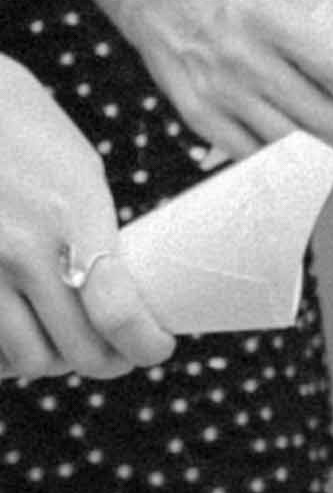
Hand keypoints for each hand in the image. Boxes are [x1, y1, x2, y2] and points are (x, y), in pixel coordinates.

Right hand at [0, 59, 170, 384]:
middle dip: (107, 361)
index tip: (157, 347)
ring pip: (27, 360)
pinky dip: (7, 353)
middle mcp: (24, 248)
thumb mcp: (78, 173)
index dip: (145, 345)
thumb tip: (119, 297)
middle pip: (77, 351)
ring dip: (54, 361)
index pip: (117, 312)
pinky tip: (19, 331)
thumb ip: (95, 235)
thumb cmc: (26, 130)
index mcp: (73, 214)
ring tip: (65, 342)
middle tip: (116, 352)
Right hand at [100, 0, 332, 161]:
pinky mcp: (198, 115)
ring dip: (316, 134)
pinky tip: (281, 125)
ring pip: (292, 142)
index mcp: (271, 18)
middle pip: (323, 116)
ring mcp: (219, 92)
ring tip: (317, 111)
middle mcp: (244, 58)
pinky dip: (276, 149)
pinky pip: (253, 155)